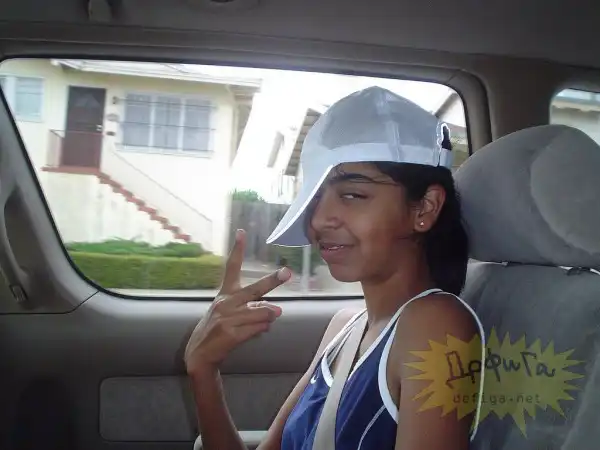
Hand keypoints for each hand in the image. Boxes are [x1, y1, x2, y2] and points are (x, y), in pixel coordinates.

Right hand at [184, 229, 290, 375]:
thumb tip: (275, 311)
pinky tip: (261, 330)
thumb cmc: (217, 329)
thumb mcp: (229, 312)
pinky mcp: (231, 333)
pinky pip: (257, 328)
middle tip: (287, 272)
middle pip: (254, 290)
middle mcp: (226, 302)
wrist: (200, 354)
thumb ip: (251, 308)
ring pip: (261, 313)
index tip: (242, 232)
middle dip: (272, 281)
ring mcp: (228, 318)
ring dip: (268, 317)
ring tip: (272, 316)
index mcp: (225, 293)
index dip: (237, 249)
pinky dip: (262, 329)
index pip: (231, 267)